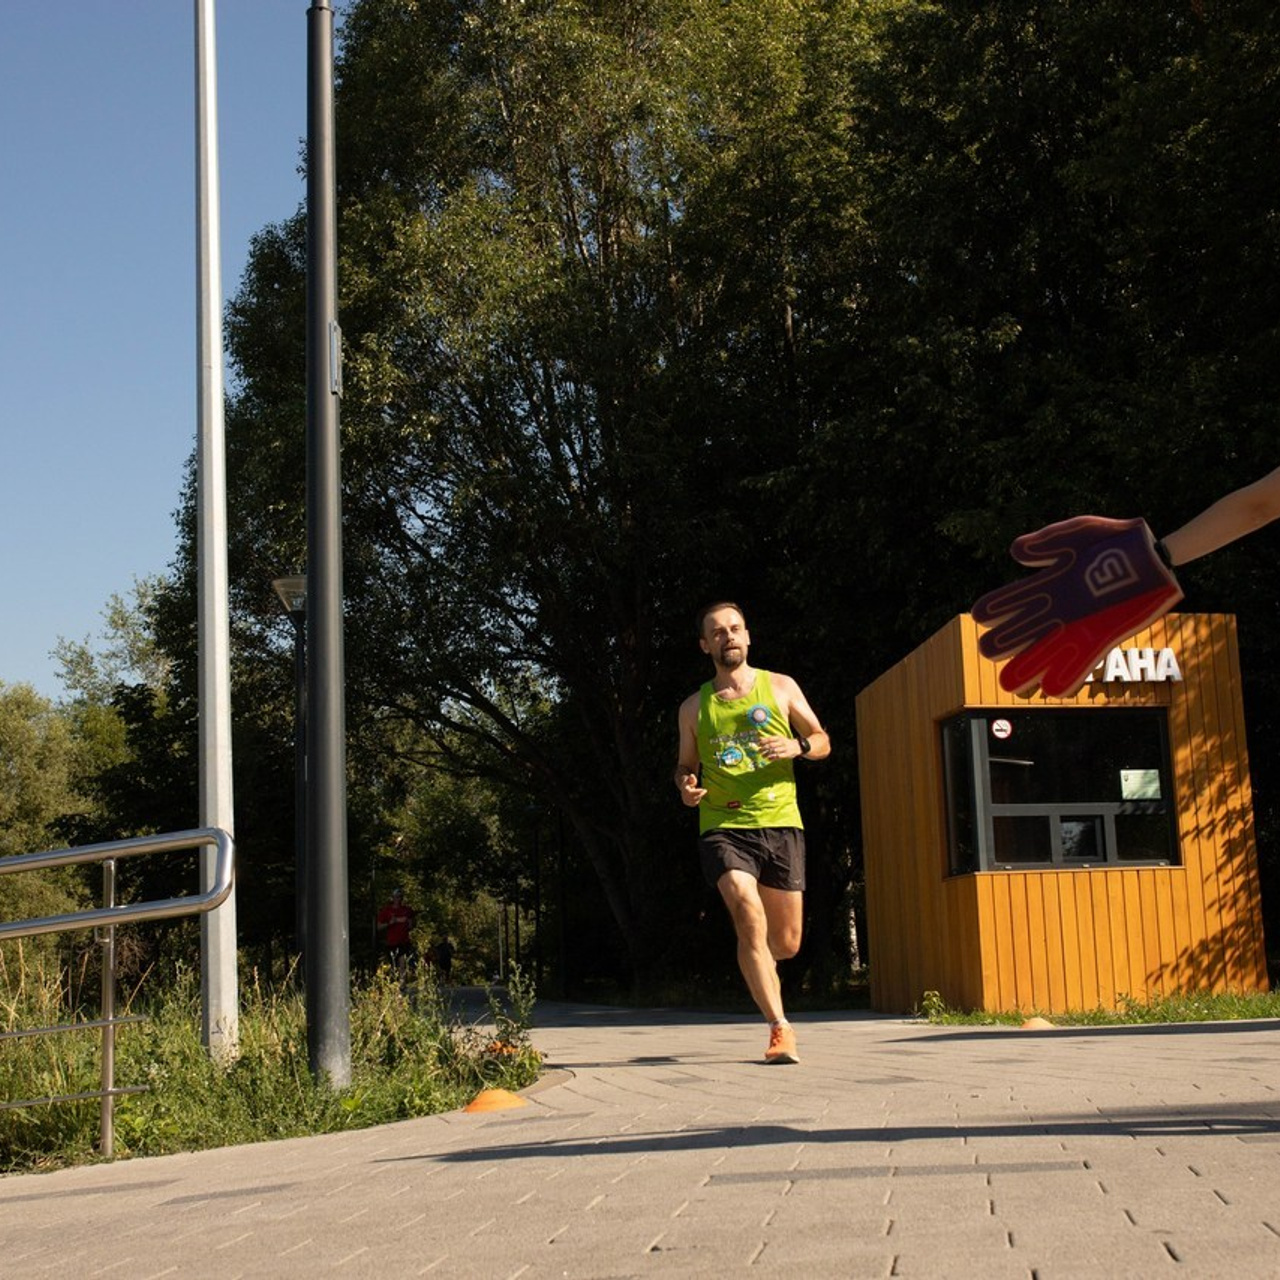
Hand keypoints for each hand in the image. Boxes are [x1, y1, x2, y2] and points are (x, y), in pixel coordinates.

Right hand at [679, 772, 706, 805]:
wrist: (684, 788)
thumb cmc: (689, 781)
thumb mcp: (690, 778)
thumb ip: (692, 778)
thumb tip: (692, 775)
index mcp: (684, 789)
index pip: (690, 792)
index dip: (697, 791)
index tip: (703, 789)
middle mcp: (683, 796)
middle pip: (693, 797)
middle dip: (700, 794)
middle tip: (705, 790)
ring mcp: (685, 800)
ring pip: (694, 801)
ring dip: (699, 796)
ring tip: (698, 792)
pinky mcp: (688, 804)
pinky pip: (695, 803)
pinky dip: (697, 800)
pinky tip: (697, 796)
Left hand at [757, 733, 797, 761]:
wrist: (797, 746)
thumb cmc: (785, 742)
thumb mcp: (778, 739)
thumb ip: (770, 739)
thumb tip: (760, 738)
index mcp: (779, 738)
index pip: (770, 739)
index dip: (764, 741)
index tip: (759, 744)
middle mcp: (782, 742)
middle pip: (771, 745)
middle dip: (764, 748)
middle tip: (759, 751)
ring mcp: (784, 748)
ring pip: (774, 751)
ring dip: (767, 754)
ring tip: (763, 756)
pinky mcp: (787, 754)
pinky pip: (778, 756)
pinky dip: (773, 758)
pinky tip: (769, 759)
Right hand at [971, 516, 1182, 696]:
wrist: (1155, 556)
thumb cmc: (1116, 541)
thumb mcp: (1080, 531)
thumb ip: (1050, 539)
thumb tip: (1015, 552)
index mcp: (1048, 583)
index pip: (1012, 600)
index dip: (995, 607)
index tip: (982, 614)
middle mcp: (1059, 609)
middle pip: (1023, 631)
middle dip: (1004, 642)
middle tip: (987, 650)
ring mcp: (1079, 625)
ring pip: (1045, 652)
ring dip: (1027, 667)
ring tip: (1008, 684)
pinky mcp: (1102, 637)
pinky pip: (1081, 662)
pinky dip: (1067, 676)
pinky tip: (1051, 689)